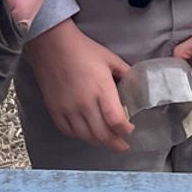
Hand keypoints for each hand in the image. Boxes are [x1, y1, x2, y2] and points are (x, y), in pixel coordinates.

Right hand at [23, 18, 133, 151]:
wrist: (52, 45)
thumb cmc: (84, 50)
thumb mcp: (111, 59)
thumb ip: (126, 74)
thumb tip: (138, 86)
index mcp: (102, 90)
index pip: (116, 121)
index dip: (126, 131)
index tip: (131, 131)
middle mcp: (85, 104)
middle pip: (102, 135)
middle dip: (116, 144)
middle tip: (124, 146)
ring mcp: (68, 109)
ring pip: (86, 136)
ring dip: (99, 142)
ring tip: (107, 141)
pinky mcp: (55, 110)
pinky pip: (69, 132)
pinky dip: (80, 136)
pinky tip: (87, 133)